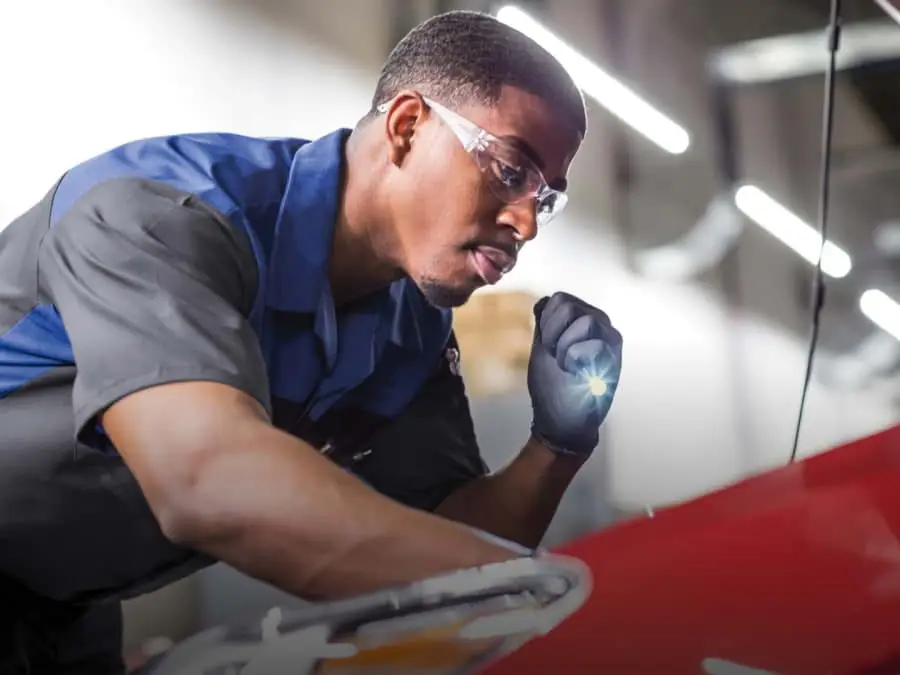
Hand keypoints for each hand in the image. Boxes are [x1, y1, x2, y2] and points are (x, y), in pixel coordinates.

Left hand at [527, 292, 622, 457]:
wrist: (562, 422)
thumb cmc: (553, 389)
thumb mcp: (541, 350)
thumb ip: (545, 323)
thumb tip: (544, 302)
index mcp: (580, 321)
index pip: (558, 299)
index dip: (546, 322)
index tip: (547, 347)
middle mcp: (599, 325)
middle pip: (569, 306)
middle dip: (554, 334)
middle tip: (558, 358)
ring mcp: (610, 339)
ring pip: (585, 321)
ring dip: (566, 348)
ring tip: (569, 366)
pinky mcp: (617, 357)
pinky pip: (594, 344)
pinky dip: (578, 360)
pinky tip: (579, 374)